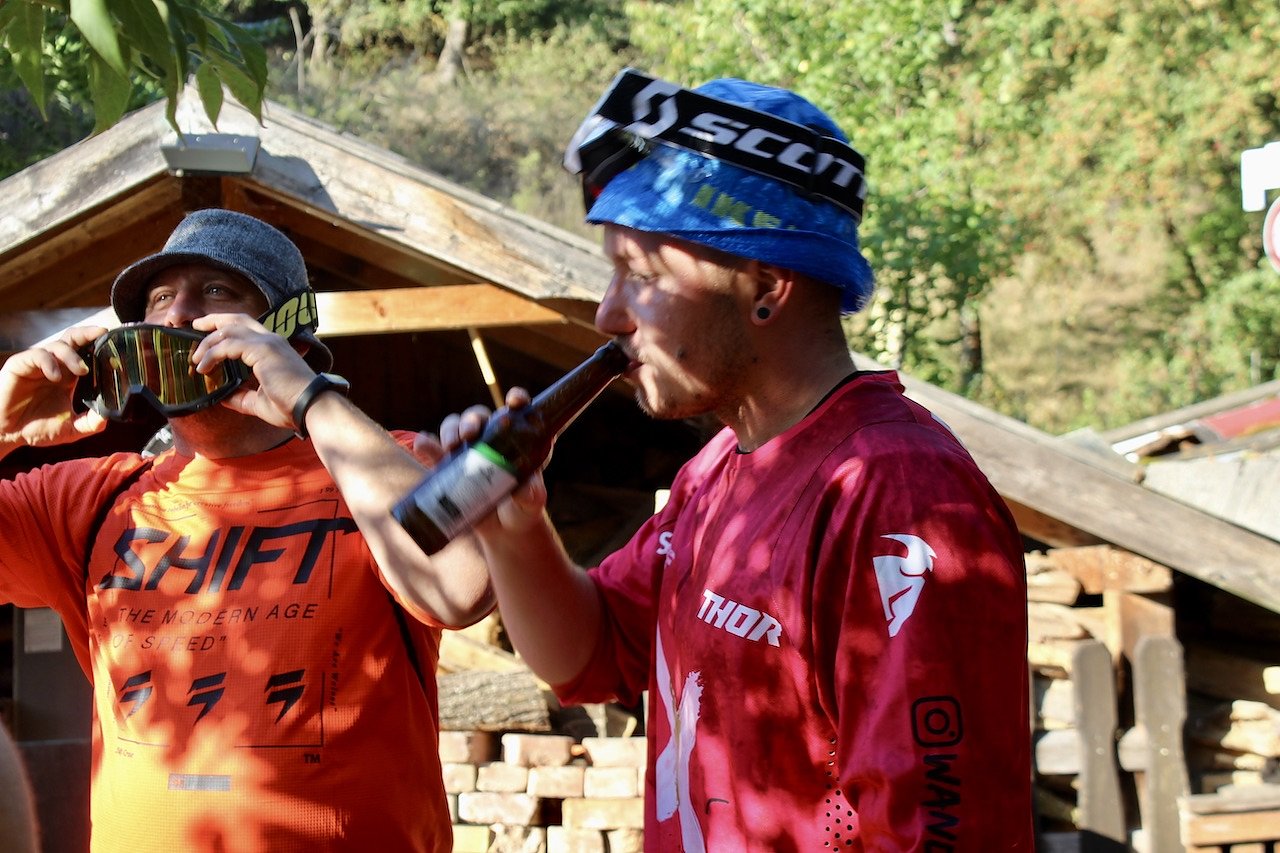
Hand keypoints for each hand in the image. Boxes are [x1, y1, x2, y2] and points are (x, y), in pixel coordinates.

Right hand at [0, 326, 107, 448]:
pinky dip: (49, 362)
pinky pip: (36, 355)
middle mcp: (54, 366)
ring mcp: (37, 365)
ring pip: (57, 345)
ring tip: (82, 370)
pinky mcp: (20, 366)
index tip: (115, 344)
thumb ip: (89, 423)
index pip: (85, 352)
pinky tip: (56, 376)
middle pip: (72, 339)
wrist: (6, 434)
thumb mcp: (70, 429)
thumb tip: (107, 417)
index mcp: (68, 376)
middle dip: (87, 334)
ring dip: (72, 355)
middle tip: (101, 335)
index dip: (98, 345)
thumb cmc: (35, 428)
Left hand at [190, 313, 314, 428]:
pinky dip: (212, 354)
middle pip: (237, 319)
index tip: (207, 334)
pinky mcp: (262, 350)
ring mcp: (267, 343)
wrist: (309, 407)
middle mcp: (271, 340)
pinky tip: (204, 367)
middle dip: (213, 320)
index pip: (246, 328)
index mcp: (273, 348)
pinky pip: (228, 345)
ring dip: (208, 342)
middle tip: (195, 326)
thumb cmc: (291, 406)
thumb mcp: (260, 401)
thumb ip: (241, 396)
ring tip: (196, 358)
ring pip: (229, 330)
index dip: (225, 328)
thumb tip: (223, 396)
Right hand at [432, 387, 547, 533]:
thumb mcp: (532, 501)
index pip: (517, 410)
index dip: (516, 399)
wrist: (503, 530)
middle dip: (472, 420)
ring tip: (452, 444)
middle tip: (471, 434)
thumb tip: (522, 488)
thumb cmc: (523, 507)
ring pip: (456, 427)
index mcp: (517, 438)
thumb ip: (532, 493)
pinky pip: (434, 450)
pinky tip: (422, 444)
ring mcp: (468, 450)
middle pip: (479, 416)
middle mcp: (491, 437)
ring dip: (451, 429)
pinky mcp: (449, 466)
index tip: (514, 401)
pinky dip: (427, 445)